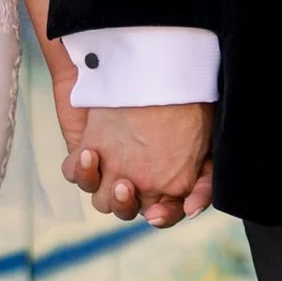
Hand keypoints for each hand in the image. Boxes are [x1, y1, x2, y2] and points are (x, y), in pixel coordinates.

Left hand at [63, 102, 214, 226]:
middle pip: (126, 209)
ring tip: (103, 163)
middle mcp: (134, 179)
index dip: (162, 216)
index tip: (157, 212)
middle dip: (124, 203)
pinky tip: (88, 152)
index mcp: (164, 182)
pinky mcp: (82, 152)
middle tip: (125, 184)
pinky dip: (79, 167)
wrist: (150, 64)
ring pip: (99, 196)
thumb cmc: (181, 101)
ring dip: (98, 185)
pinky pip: (74, 171)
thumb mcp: (207, 142)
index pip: (164, 212)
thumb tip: (190, 211)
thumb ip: (205, 179)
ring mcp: (106, 168)